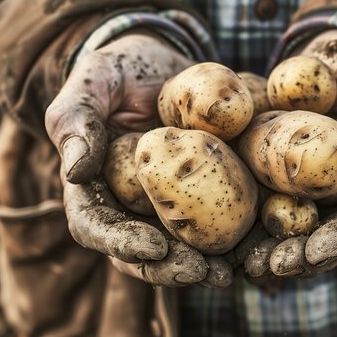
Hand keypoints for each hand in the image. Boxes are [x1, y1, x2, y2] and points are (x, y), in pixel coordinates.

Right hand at [45, 34, 231, 286]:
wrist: (163, 64)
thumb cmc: (119, 72)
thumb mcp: (91, 83)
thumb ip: (76, 121)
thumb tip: (76, 172)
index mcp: (96, 188)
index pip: (97, 227)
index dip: (122, 244)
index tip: (152, 248)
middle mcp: (132, 207)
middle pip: (144, 253)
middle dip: (171, 268)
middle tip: (201, 272)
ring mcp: (170, 206)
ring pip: (184, 249)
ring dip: (207, 267)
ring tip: (231, 272)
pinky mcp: (206, 197)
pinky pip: (221, 224)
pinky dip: (238, 241)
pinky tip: (260, 248)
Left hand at [245, 30, 336, 277]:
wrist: (326, 61)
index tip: (315, 251)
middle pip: (331, 238)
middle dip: (302, 257)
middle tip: (272, 265)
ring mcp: (315, 193)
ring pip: (298, 234)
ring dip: (273, 252)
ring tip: (246, 264)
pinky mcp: (284, 184)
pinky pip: (268, 210)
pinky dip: (251, 229)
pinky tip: (227, 243)